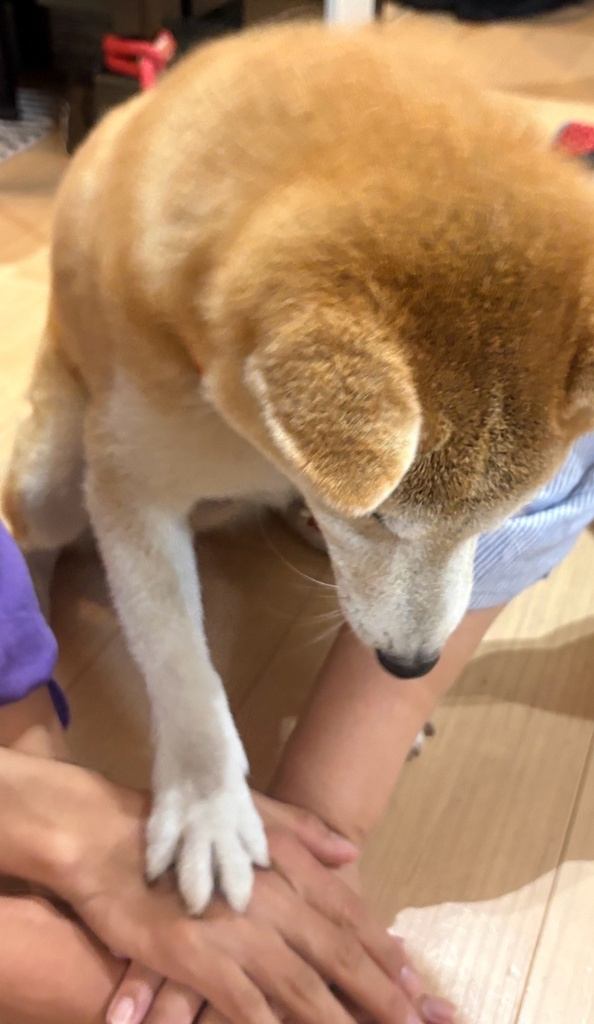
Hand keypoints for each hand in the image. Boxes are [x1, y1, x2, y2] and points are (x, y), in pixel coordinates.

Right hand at [103, 796, 453, 1023]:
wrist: (109, 838)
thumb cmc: (178, 824)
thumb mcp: (248, 814)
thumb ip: (304, 834)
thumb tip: (351, 851)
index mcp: (287, 864)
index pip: (349, 913)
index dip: (384, 951)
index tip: (415, 984)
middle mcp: (272, 898)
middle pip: (339, 955)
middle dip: (382, 995)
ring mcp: (237, 931)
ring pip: (302, 987)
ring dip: (339, 1020)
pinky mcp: (199, 959)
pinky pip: (246, 1007)